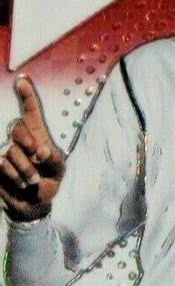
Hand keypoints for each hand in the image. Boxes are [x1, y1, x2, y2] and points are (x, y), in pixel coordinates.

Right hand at [0, 77, 64, 220]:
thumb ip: (53, 159)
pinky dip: (16, 177)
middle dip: (27, 141)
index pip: (31, 113)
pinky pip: (3, 165)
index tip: (22, 81)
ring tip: (33, 180)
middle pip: (18, 129)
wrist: (34, 204)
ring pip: (12, 151)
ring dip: (26, 169)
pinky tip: (22, 184)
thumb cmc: (49, 181)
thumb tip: (41, 150)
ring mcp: (7, 152)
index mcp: (38, 136)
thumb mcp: (58, 171)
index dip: (27, 97)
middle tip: (37, 156)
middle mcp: (21, 140)